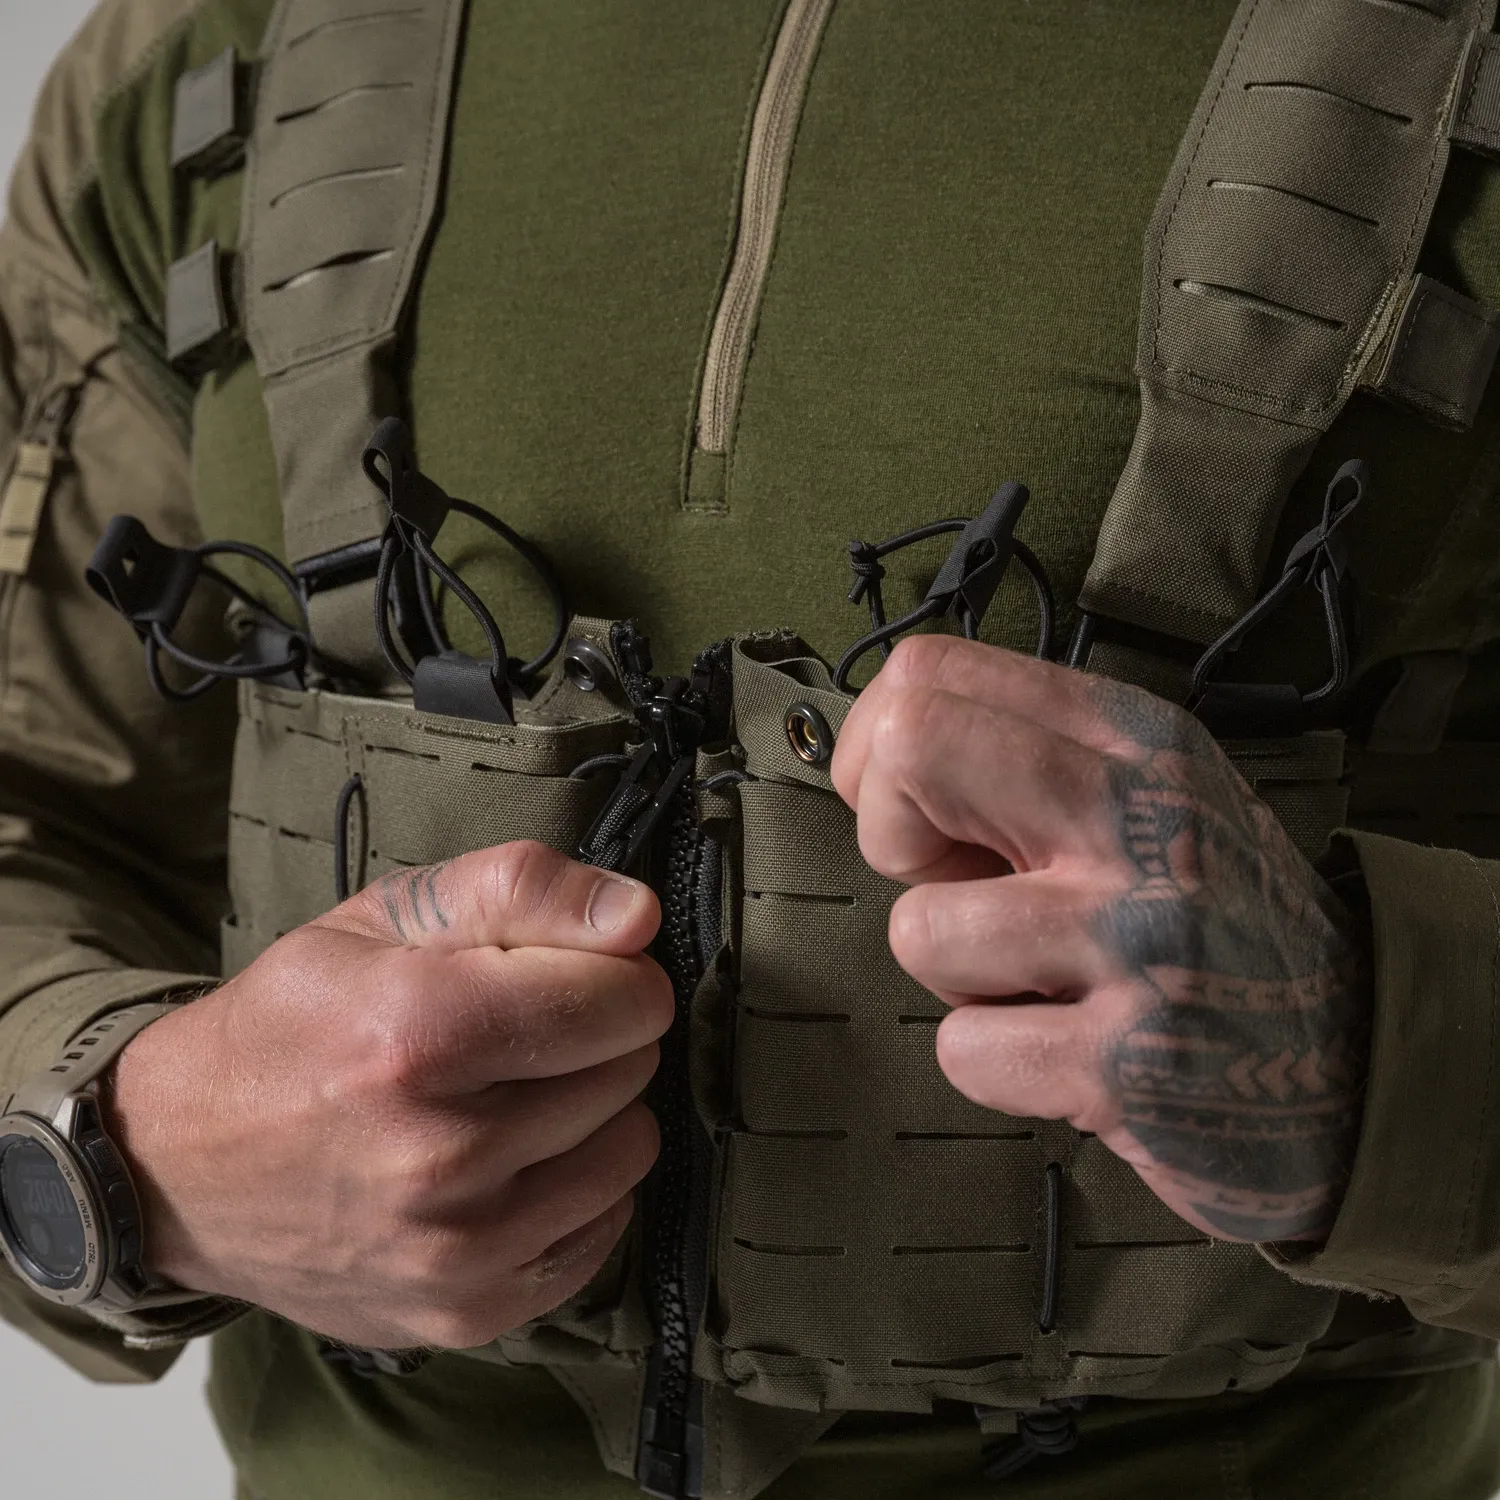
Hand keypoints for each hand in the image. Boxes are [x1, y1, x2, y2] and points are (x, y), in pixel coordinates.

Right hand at [105, 843, 670, 1348]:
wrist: (181, 1170)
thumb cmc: (295, 1023)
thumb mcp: (386, 917)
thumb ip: (521, 890)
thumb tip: (640, 914)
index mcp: (416, 1035)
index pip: (620, 999)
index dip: (614, 972)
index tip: (572, 972)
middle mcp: (439, 1156)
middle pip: (629, 1070)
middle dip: (596, 1037)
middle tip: (522, 1036)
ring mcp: (454, 1250)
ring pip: (629, 1150)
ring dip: (593, 1114)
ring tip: (514, 1098)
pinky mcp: (467, 1313)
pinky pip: (603, 1231)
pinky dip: (576, 1190)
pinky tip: (511, 1166)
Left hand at [832, 635, 1369, 1242]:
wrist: (1361, 1057)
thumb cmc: (1215, 916)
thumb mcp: (1150, 792)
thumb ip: (1033, 755)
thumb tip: (879, 756)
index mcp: (1132, 738)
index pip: (928, 677)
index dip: (877, 751)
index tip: (916, 810)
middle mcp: (1139, 818)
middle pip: (911, 747)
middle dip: (891, 833)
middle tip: (953, 883)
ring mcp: (1139, 939)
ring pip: (920, 930)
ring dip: (956, 975)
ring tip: (1040, 983)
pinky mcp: (1132, 1063)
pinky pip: (965, 1050)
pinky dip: (993, 1064)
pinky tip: (1068, 1051)